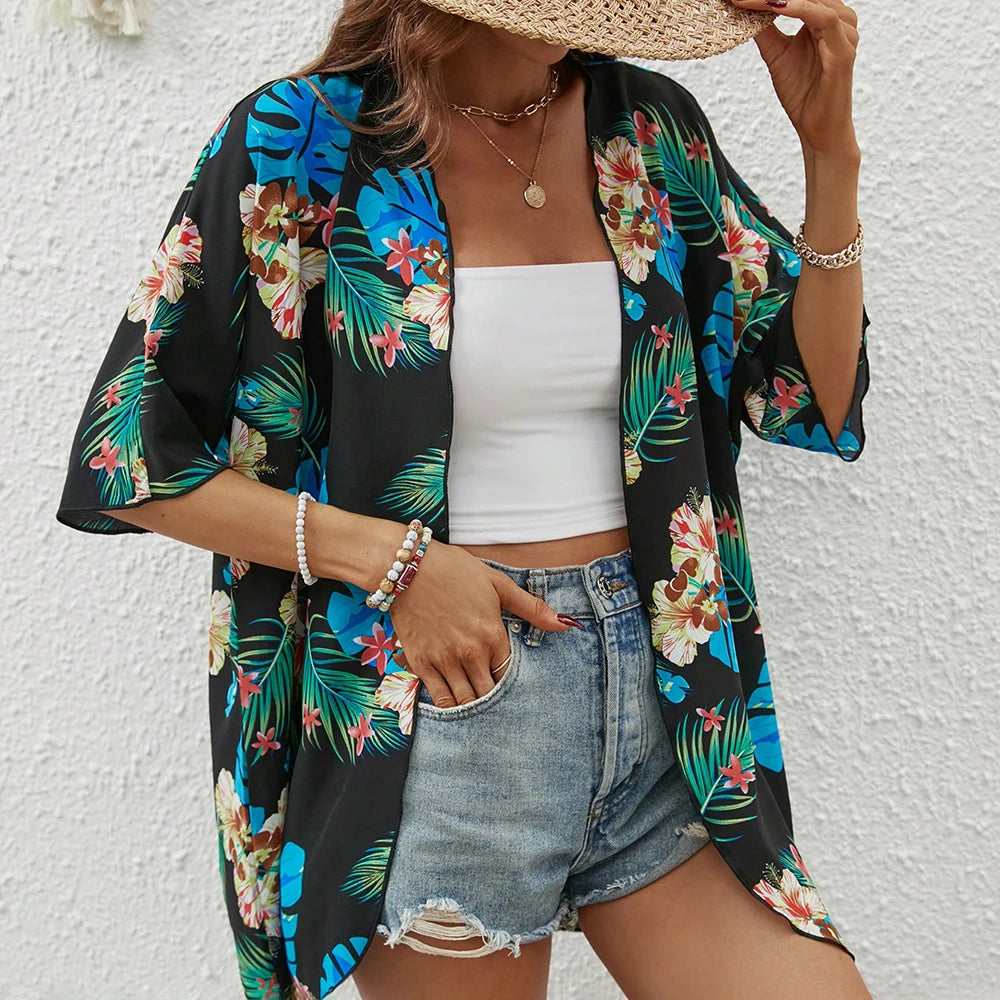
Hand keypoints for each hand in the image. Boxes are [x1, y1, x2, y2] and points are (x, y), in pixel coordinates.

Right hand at [387, 540, 580, 707]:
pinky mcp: (421, 663)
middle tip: (501, 706)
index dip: (513, 685)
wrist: (407, 567)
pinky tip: (456, 705)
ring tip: (481, 710)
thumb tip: (566, 624)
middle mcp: (469, 653)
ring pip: (465, 702)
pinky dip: (449, 708)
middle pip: (490, 694)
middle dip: (496, 700)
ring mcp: (444, 660)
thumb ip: (531, 608)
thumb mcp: (497, 584)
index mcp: (492, 635)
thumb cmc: (454, 571)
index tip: (514, 687)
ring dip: (475, 709)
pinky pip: (439, 699)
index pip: (510, 676)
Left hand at [729, 0, 859, 155]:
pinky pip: (824, 19)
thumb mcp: (776, 55)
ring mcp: (844, 34)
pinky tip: (775, 5)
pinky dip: (800, 8)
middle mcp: (839, 21)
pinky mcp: (844, 51)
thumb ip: (765, 30)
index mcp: (825, 18)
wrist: (817, 129)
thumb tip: (746, 8)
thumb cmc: (802, 93)